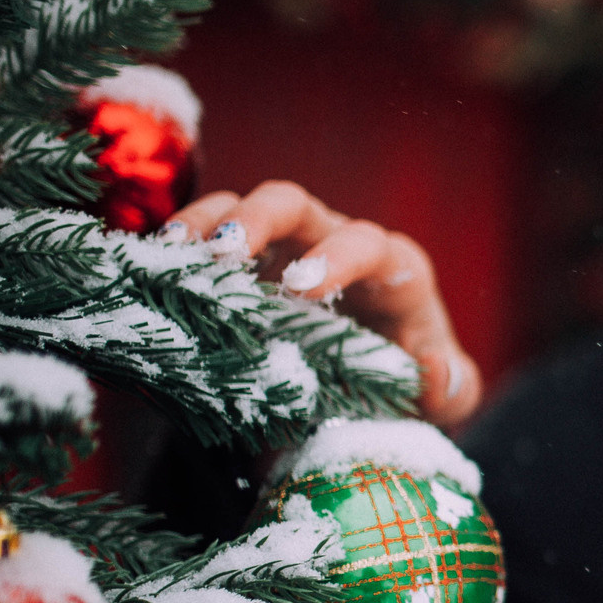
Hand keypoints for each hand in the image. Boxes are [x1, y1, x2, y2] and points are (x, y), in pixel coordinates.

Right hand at [168, 181, 480, 425]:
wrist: (370, 397)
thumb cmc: (411, 386)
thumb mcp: (443, 397)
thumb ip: (452, 387)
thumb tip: (432, 366)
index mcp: (392, 271)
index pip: (369, 246)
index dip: (337, 258)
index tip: (301, 287)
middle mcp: (334, 244)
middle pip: (296, 205)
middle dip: (260, 220)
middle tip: (225, 254)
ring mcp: (281, 248)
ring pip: (241, 207)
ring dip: (205, 223)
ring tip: (172, 252)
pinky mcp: (240, 264)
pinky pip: (205, 233)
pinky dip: (178, 241)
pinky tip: (151, 262)